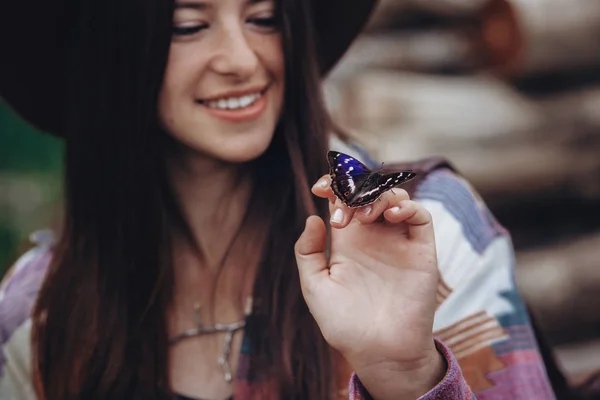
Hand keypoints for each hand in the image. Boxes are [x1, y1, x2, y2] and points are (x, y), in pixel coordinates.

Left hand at [294, 175, 444, 399]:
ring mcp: (397, 242)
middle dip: (354, 187)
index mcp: (347, 242)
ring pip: (394, 196)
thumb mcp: (315, 288)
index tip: (319, 187)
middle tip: (343, 211)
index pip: (343, 199)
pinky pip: (420, 216)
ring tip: (364, 217)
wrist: (379, 354)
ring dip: (377, 195)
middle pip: (368, 191)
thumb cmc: (345, 326)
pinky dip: (407, 206)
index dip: (333, 184)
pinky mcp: (421, 251)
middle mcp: (373, 237)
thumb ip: (307, 253)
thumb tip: (314, 217)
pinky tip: (390, 216)